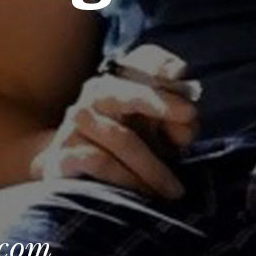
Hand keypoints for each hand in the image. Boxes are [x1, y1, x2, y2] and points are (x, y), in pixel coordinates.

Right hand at [30, 45, 198, 199]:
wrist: (74, 171)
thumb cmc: (128, 147)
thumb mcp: (159, 130)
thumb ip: (178, 124)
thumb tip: (188, 126)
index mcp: (123, 79)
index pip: (145, 61)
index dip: (164, 68)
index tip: (184, 81)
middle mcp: (96, 94)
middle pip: (128, 92)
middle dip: (161, 102)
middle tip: (191, 116)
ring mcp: (76, 123)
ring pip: (121, 138)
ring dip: (153, 167)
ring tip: (174, 190)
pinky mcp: (63, 154)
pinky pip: (100, 163)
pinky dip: (127, 180)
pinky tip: (144, 195)